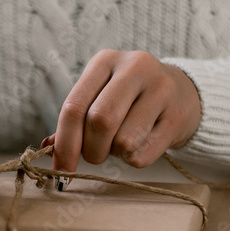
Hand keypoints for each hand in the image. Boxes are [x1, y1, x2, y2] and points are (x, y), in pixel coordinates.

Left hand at [45, 50, 201, 173]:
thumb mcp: (99, 96)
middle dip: (91, 151)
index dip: (64, 143)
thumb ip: (74, 121)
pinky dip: (134, 160)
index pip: (74, 106)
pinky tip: (141, 145)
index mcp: (105, 60)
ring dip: (115, 155)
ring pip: (123, 141)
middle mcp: (134, 67)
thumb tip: (46, 150)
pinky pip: (143, 155)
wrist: (183, 93)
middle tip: (95, 156)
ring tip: (121, 144)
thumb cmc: (128, 99)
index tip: (61, 169)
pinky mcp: (178, 115)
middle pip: (100, 122)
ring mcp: (161, 89)